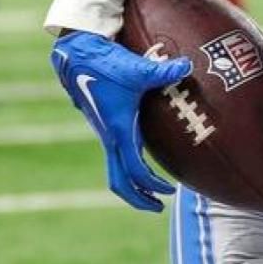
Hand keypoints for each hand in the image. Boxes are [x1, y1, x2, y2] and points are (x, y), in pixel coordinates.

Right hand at [51, 31, 192, 211]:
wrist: (76, 55)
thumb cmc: (106, 63)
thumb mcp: (138, 69)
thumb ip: (163, 72)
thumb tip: (186, 67)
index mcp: (118, 132)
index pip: (136, 171)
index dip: (153, 185)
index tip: (170, 191)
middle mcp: (110, 137)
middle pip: (119, 182)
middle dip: (138, 199)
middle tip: (158, 208)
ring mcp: (105, 133)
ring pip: (115, 171)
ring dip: (133, 185)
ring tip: (152, 192)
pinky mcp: (105, 126)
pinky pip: (116, 157)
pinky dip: (128, 167)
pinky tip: (142, 160)